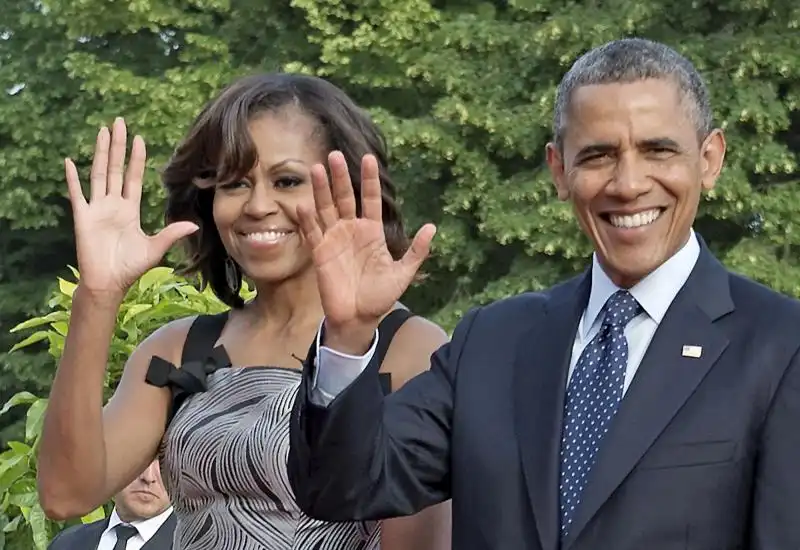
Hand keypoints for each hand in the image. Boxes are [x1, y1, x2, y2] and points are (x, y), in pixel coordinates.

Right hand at [65, 118, 197, 296]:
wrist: (108, 283)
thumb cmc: (129, 267)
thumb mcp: (154, 248)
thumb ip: (171, 234)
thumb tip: (194, 226)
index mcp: (130, 209)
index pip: (134, 177)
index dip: (136, 158)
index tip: (139, 138)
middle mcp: (113, 205)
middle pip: (115, 168)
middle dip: (117, 146)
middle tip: (119, 121)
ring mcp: (97, 209)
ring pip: (98, 174)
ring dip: (99, 153)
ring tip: (101, 131)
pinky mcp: (83, 218)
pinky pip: (77, 194)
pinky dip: (72, 179)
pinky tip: (68, 161)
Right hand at [297, 151, 435, 338]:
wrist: (358, 318)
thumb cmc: (380, 296)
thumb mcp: (403, 273)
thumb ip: (417, 251)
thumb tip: (432, 227)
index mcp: (372, 232)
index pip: (371, 199)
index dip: (370, 180)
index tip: (369, 158)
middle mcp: (351, 230)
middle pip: (345, 197)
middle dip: (340, 177)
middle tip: (334, 155)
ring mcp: (334, 240)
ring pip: (326, 209)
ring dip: (321, 190)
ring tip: (316, 168)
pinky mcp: (320, 253)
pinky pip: (313, 233)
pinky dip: (308, 219)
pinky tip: (304, 204)